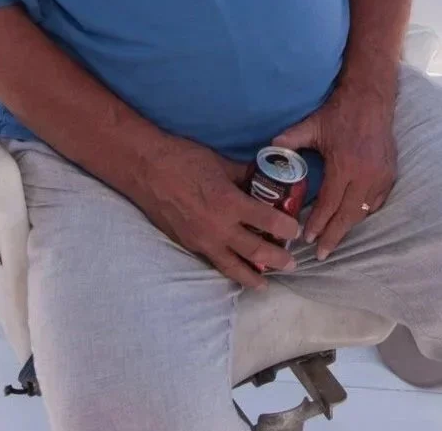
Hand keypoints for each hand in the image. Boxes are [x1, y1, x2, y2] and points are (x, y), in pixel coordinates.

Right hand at [127, 139, 303, 288]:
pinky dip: (227, 269)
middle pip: (256, 252)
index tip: (296, 230)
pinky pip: (213, 262)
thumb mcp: (220, 163)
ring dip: (253, 276)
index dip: (286, 227)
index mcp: (230, 203)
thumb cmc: (183, 159)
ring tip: (265, 283)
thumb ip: (243, 175)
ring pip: (233, 267)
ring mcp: (201, 240)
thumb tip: (262, 177)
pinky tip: (234, 272)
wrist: (145, 169)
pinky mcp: (187, 244)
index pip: (268, 221)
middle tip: (291, 263)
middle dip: (277, 259)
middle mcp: (218, 228)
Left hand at [272, 76, 398, 259]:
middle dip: (333, 236)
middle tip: (321, 254)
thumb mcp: (312, 126)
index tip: (307, 239)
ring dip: (348, 227)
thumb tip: (268, 151)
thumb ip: (290, 141)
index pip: (329, 204)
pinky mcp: (390, 175)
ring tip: (333, 239)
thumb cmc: (339, 113)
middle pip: (348, 215)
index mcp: (344, 165)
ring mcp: (381, 176)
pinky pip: (376, 203)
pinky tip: (352, 218)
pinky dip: (363, 213)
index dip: (318, 223)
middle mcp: (365, 175)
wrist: (371, 99)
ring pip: (363, 212)